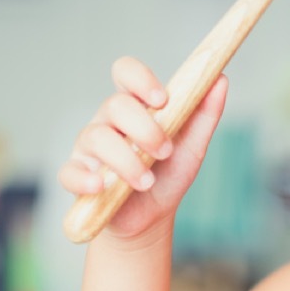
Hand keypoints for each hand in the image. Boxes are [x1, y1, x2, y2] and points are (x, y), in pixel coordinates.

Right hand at [58, 56, 228, 237]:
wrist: (152, 217)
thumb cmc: (168, 175)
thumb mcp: (192, 146)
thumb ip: (203, 114)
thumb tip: (220, 80)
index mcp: (134, 106)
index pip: (126, 73)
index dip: (141, 79)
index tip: (162, 99)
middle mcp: (108, 122)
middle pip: (115, 105)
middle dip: (144, 128)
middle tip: (164, 151)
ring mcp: (89, 148)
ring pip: (97, 138)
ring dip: (126, 160)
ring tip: (147, 182)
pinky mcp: (77, 176)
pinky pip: (69, 172)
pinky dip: (84, 179)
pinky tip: (101, 187)